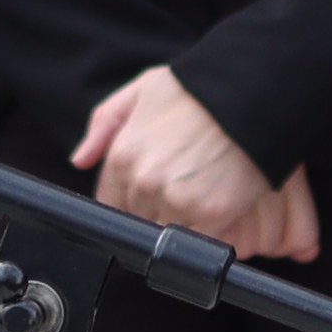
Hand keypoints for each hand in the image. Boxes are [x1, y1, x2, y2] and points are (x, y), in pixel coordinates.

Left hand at [76, 65, 321, 262]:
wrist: (251, 93)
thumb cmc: (198, 89)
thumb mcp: (141, 90)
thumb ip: (104, 124)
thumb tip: (79, 161)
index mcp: (123, 154)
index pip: (111, 201)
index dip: (129, 200)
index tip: (149, 194)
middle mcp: (144, 181)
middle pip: (140, 218)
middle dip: (156, 208)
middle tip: (183, 187)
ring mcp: (177, 201)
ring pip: (167, 232)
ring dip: (181, 222)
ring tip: (201, 195)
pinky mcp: (211, 215)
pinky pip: (199, 242)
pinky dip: (208, 233)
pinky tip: (219, 208)